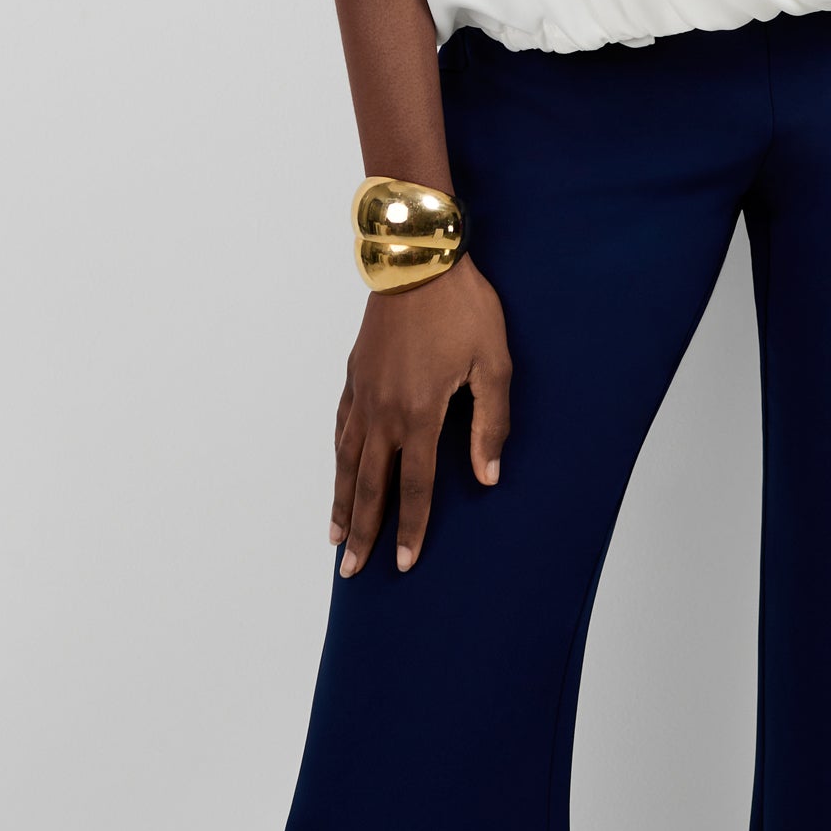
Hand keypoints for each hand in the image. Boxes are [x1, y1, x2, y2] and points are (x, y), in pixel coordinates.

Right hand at [330, 253, 510, 576]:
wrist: (419, 258)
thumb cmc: (464, 307)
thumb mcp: (495, 362)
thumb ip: (491, 422)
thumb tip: (488, 476)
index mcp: (421, 413)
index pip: (415, 487)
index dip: (412, 528)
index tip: (404, 563)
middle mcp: (385, 411)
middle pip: (371, 485)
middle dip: (363, 532)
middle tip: (352, 572)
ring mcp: (364, 393)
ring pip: (348, 461)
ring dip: (342, 502)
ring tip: (336, 538)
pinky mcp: (355, 373)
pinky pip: (341, 427)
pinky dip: (338, 457)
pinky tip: (339, 470)